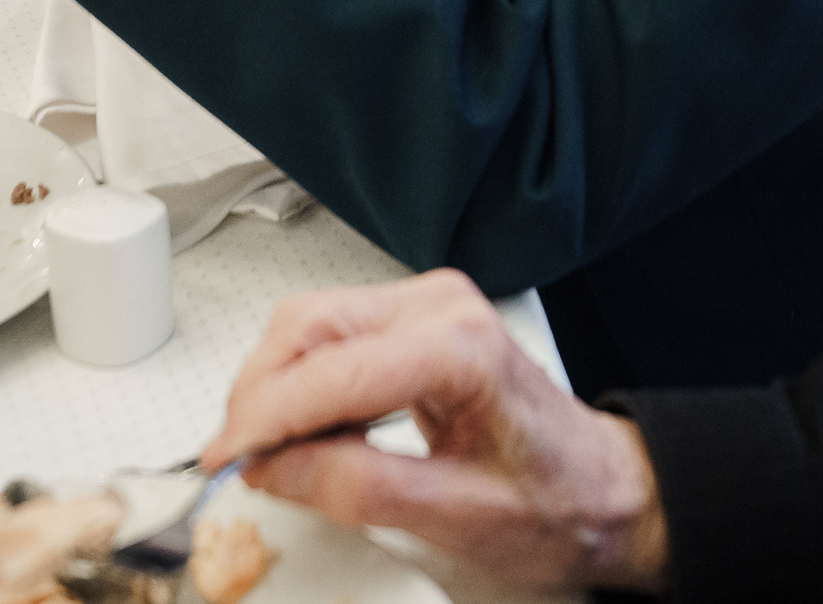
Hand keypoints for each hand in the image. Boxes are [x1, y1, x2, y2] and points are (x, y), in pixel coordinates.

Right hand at [203, 270, 669, 591]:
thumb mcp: (451, 516)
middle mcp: (441, 306)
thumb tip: (271, 466)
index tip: (220, 460)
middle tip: (236, 464)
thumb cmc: (554, 501)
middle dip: (259, 397)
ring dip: (274, 388)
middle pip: (306, 327)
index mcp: (459, 347)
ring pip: (308, 325)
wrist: (601, 488)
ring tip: (274, 456)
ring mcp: (428, 305)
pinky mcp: (414, 321)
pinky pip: (330, 336)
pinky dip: (300, 383)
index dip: (262, 418)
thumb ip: (354, 488)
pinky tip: (306, 433)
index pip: (329, 371)